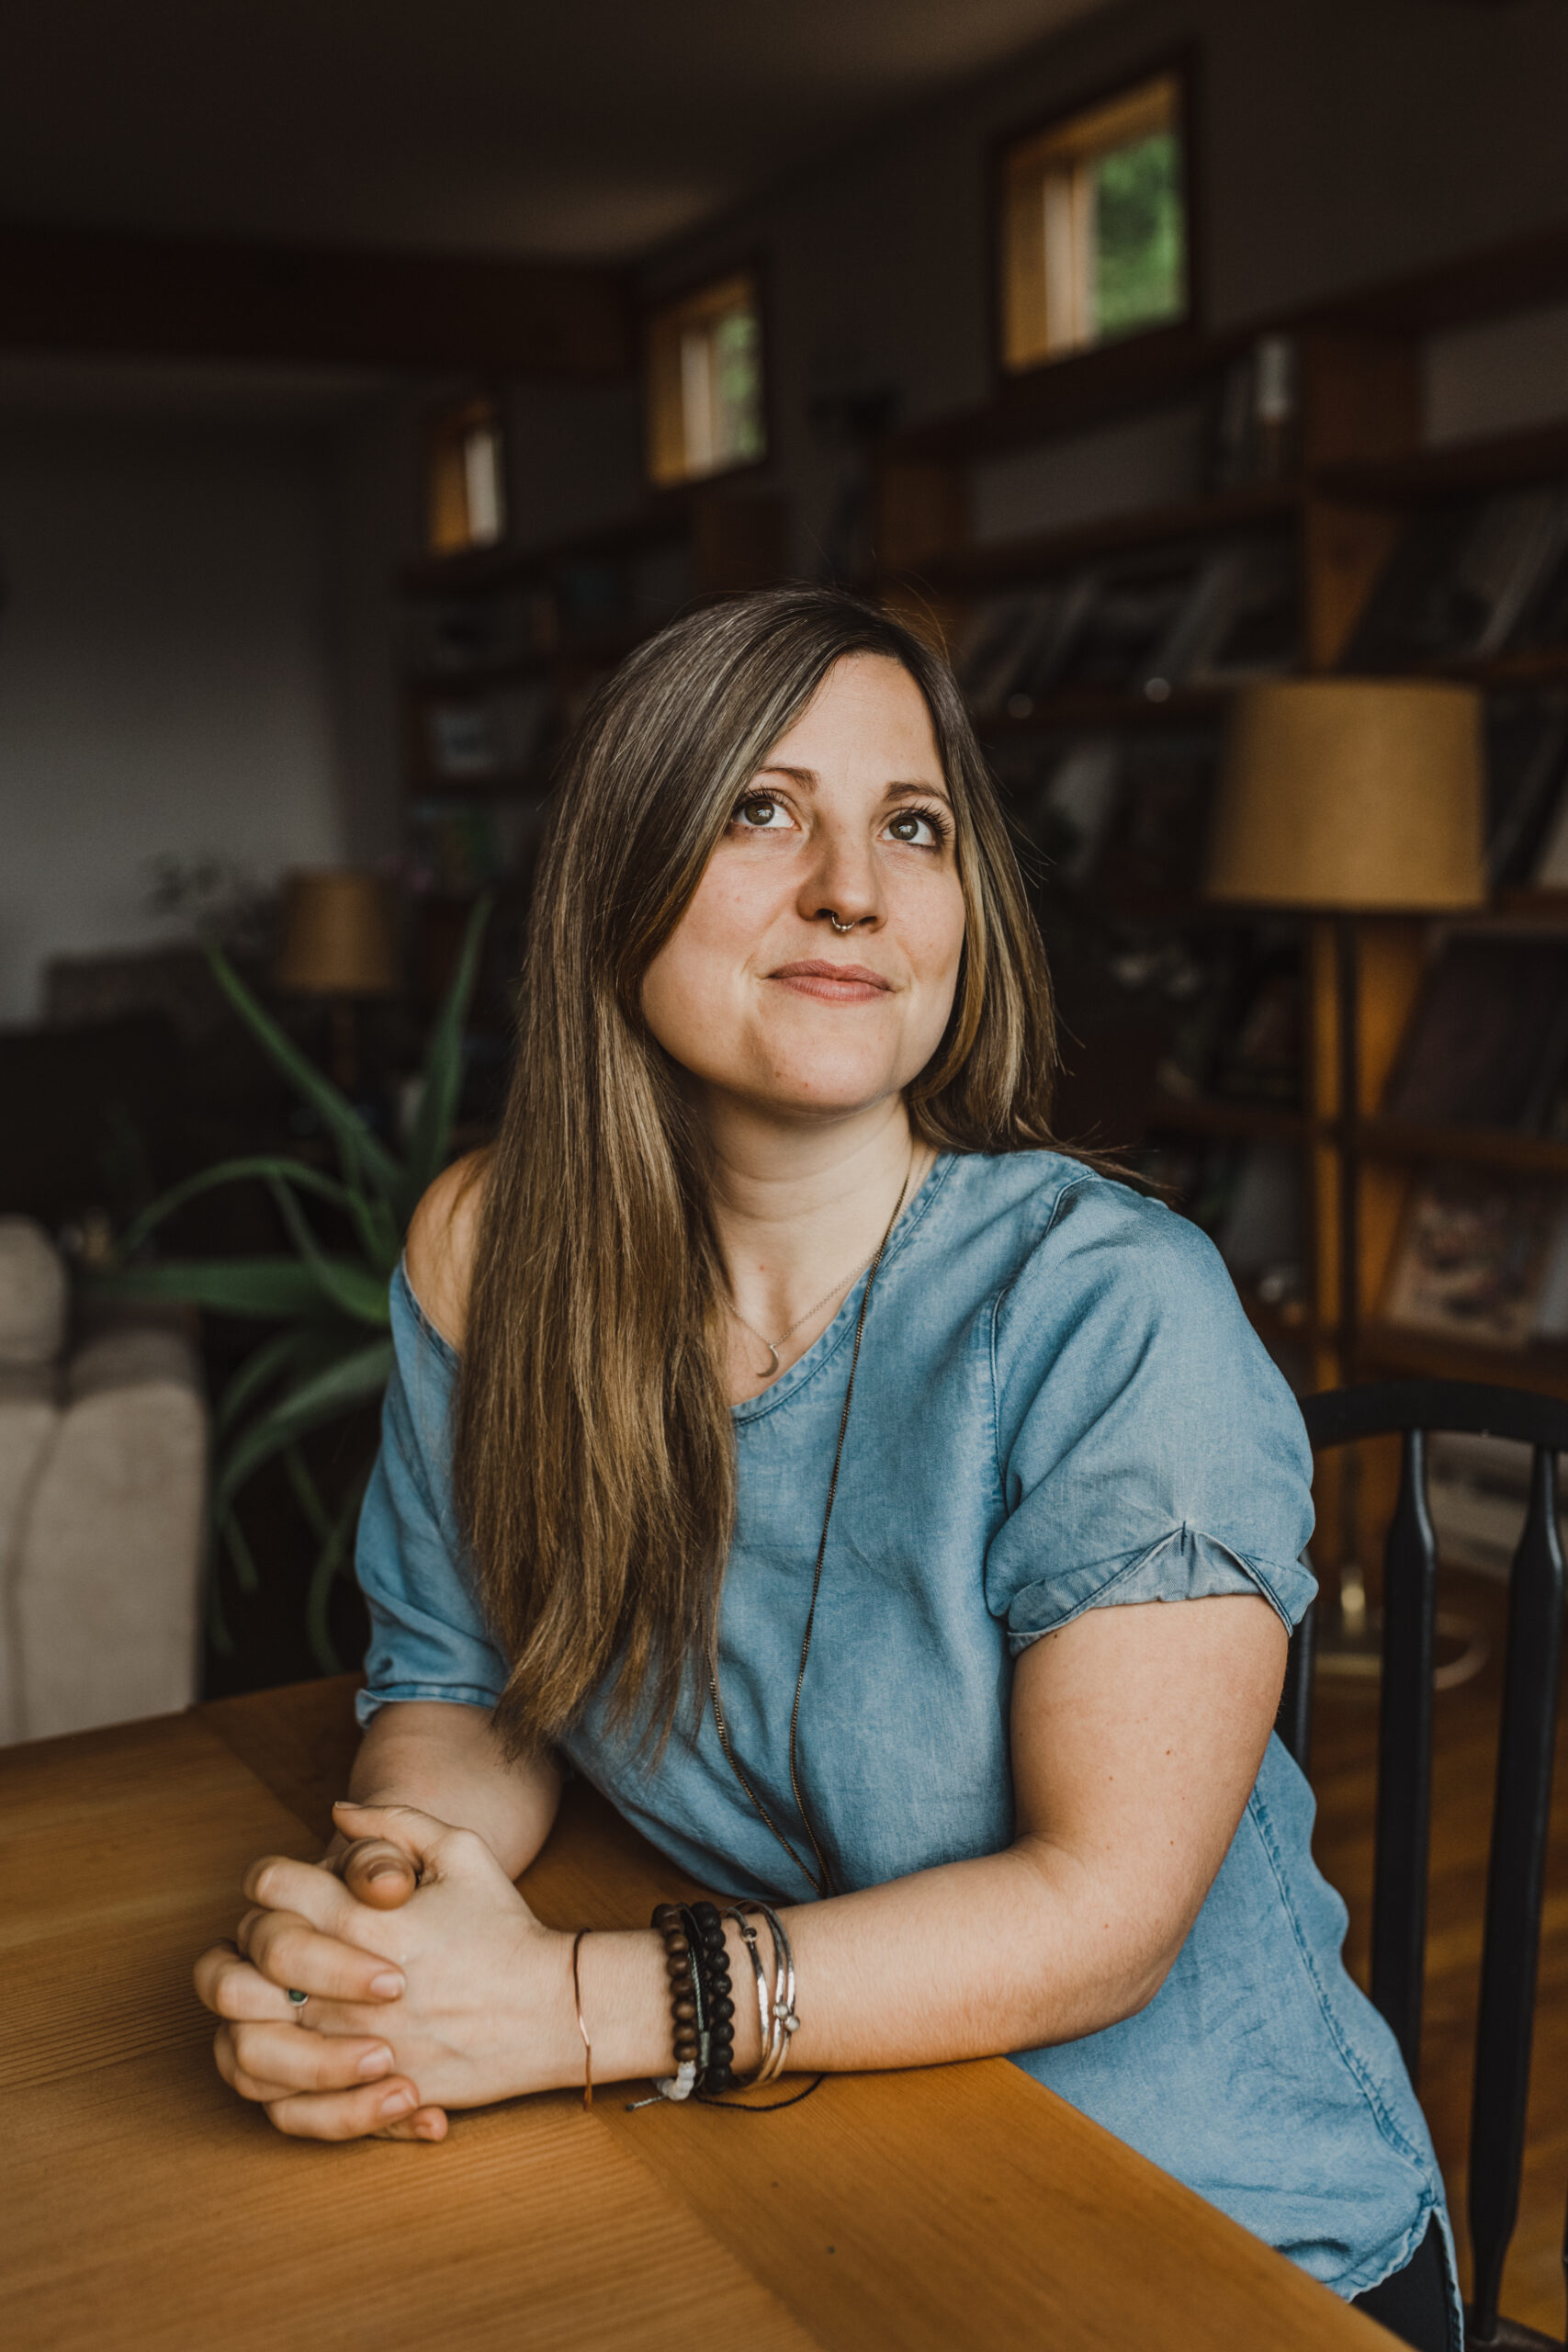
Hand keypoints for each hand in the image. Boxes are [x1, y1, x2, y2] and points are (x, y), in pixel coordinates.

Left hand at [195, 1801, 578, 2141]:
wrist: (549, 2008)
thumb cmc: (502, 1927)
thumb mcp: (461, 1851)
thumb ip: (394, 1822)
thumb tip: (336, 1812)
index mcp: (360, 1918)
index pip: (269, 1886)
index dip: (269, 1880)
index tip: (289, 1889)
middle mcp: (341, 1986)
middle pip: (238, 1967)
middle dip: (244, 1950)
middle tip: (272, 1949)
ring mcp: (346, 2048)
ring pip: (242, 2044)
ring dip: (244, 2020)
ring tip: (271, 2004)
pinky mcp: (361, 2098)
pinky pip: (280, 2106)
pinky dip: (270, 2084)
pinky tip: (288, 2055)